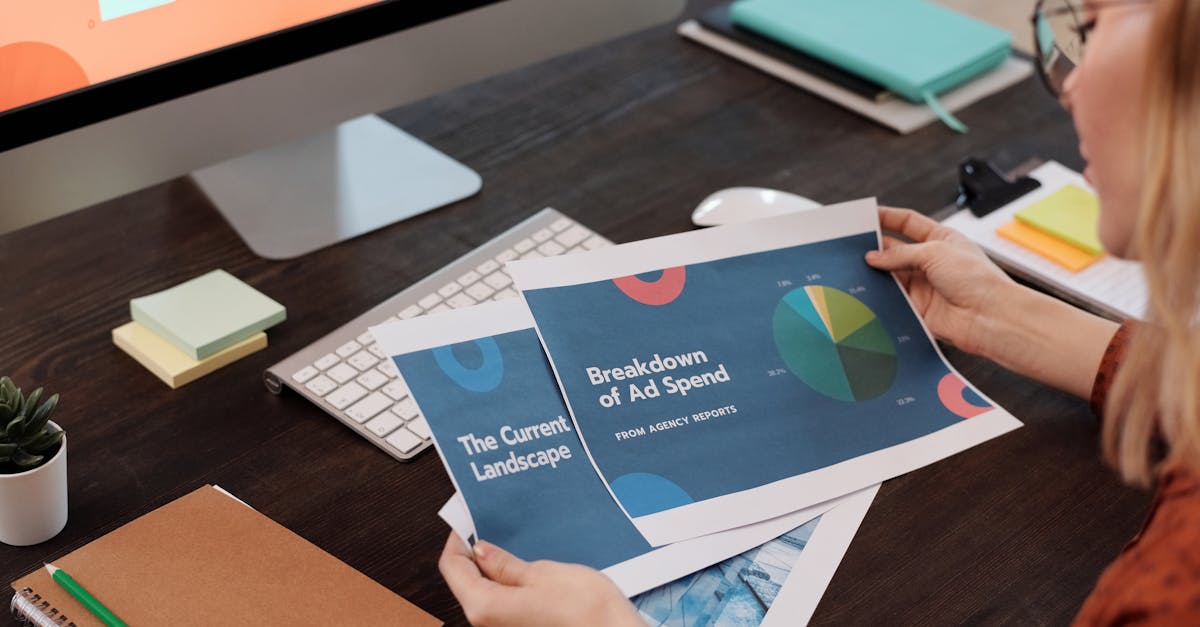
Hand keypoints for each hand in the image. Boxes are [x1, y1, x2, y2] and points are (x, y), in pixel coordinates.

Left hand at [439, 533, 642, 626]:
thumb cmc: (587, 613)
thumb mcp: (543, 573)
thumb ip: (505, 564)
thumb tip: (481, 552)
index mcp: (484, 607)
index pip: (451, 567)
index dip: (458, 538)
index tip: (468, 520)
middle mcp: (489, 624)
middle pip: (466, 581)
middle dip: (476, 552)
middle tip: (491, 526)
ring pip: (486, 591)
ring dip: (495, 567)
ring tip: (513, 545)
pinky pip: (504, 602)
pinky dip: (509, 582)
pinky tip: (526, 568)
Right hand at [864, 207, 1018, 356]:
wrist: (991, 318)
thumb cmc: (977, 280)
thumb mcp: (936, 252)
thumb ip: (901, 253)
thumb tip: (873, 257)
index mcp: (941, 240)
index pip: (909, 223)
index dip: (888, 218)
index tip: (866, 217)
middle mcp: (931, 261)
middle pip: (895, 250)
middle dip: (875, 247)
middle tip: (852, 245)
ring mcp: (924, 285)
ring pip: (891, 275)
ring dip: (875, 273)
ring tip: (853, 267)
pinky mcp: (918, 308)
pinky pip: (892, 300)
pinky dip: (879, 296)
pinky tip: (865, 291)